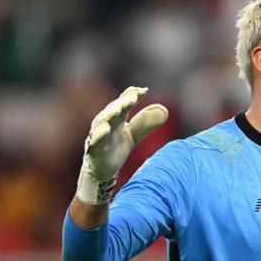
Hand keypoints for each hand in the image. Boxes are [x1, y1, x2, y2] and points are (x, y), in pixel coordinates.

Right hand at [76, 86, 167, 204]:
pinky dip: (99, 134)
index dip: (133, 96)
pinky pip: (95, 140)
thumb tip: (165, 110)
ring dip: (109, 114)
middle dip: (123, 102)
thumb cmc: (116, 147)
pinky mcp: (94, 149)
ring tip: (118, 109)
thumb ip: (146, 123)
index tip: (144, 91)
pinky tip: (105, 130)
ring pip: (102, 121)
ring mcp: (99, 135)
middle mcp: (106, 123)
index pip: (125, 104)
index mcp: (117, 119)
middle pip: (114, 109)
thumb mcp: (134, 135)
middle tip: (133, 96)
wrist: (103, 170)